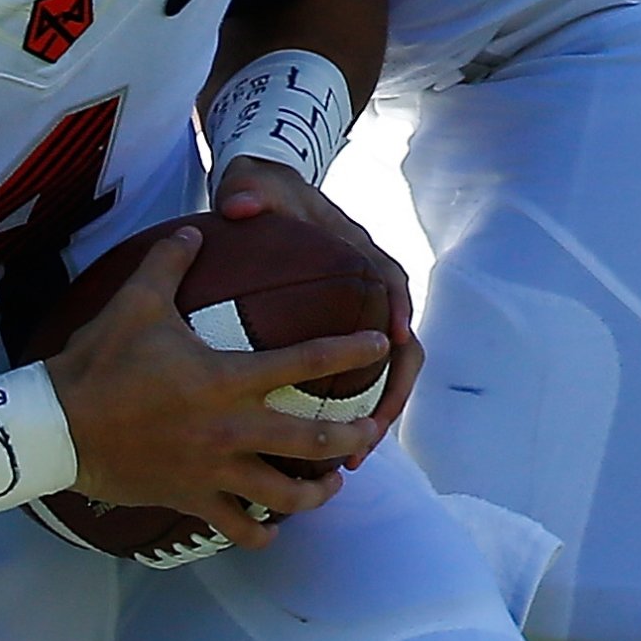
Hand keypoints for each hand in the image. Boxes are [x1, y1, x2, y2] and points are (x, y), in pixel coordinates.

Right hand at [43, 224, 390, 551]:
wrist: (58, 426)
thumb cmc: (100, 361)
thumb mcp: (135, 302)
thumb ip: (169, 264)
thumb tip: (194, 230)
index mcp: (226, 377)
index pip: (305, 362)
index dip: (349, 351)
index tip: (382, 345)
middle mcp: (232, 428)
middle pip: (314, 441)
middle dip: (353, 436)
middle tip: (371, 430)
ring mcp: (215, 470)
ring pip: (287, 496)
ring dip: (318, 491)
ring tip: (331, 483)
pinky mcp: (194, 499)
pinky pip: (240, 528)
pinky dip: (262, 532)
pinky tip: (271, 528)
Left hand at [213, 157, 422, 451]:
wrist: (257, 193)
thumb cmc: (261, 192)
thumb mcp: (252, 184)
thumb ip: (249, 190)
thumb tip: (239, 204)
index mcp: (355, 249)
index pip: (391, 280)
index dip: (399, 309)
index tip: (399, 340)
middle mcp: (365, 286)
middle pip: (401, 343)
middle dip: (395, 388)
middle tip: (372, 429)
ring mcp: (355, 315)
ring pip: (385, 372)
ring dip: (376, 412)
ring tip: (353, 457)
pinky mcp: (337, 337)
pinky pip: (357, 380)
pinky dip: (347, 413)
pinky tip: (325, 448)